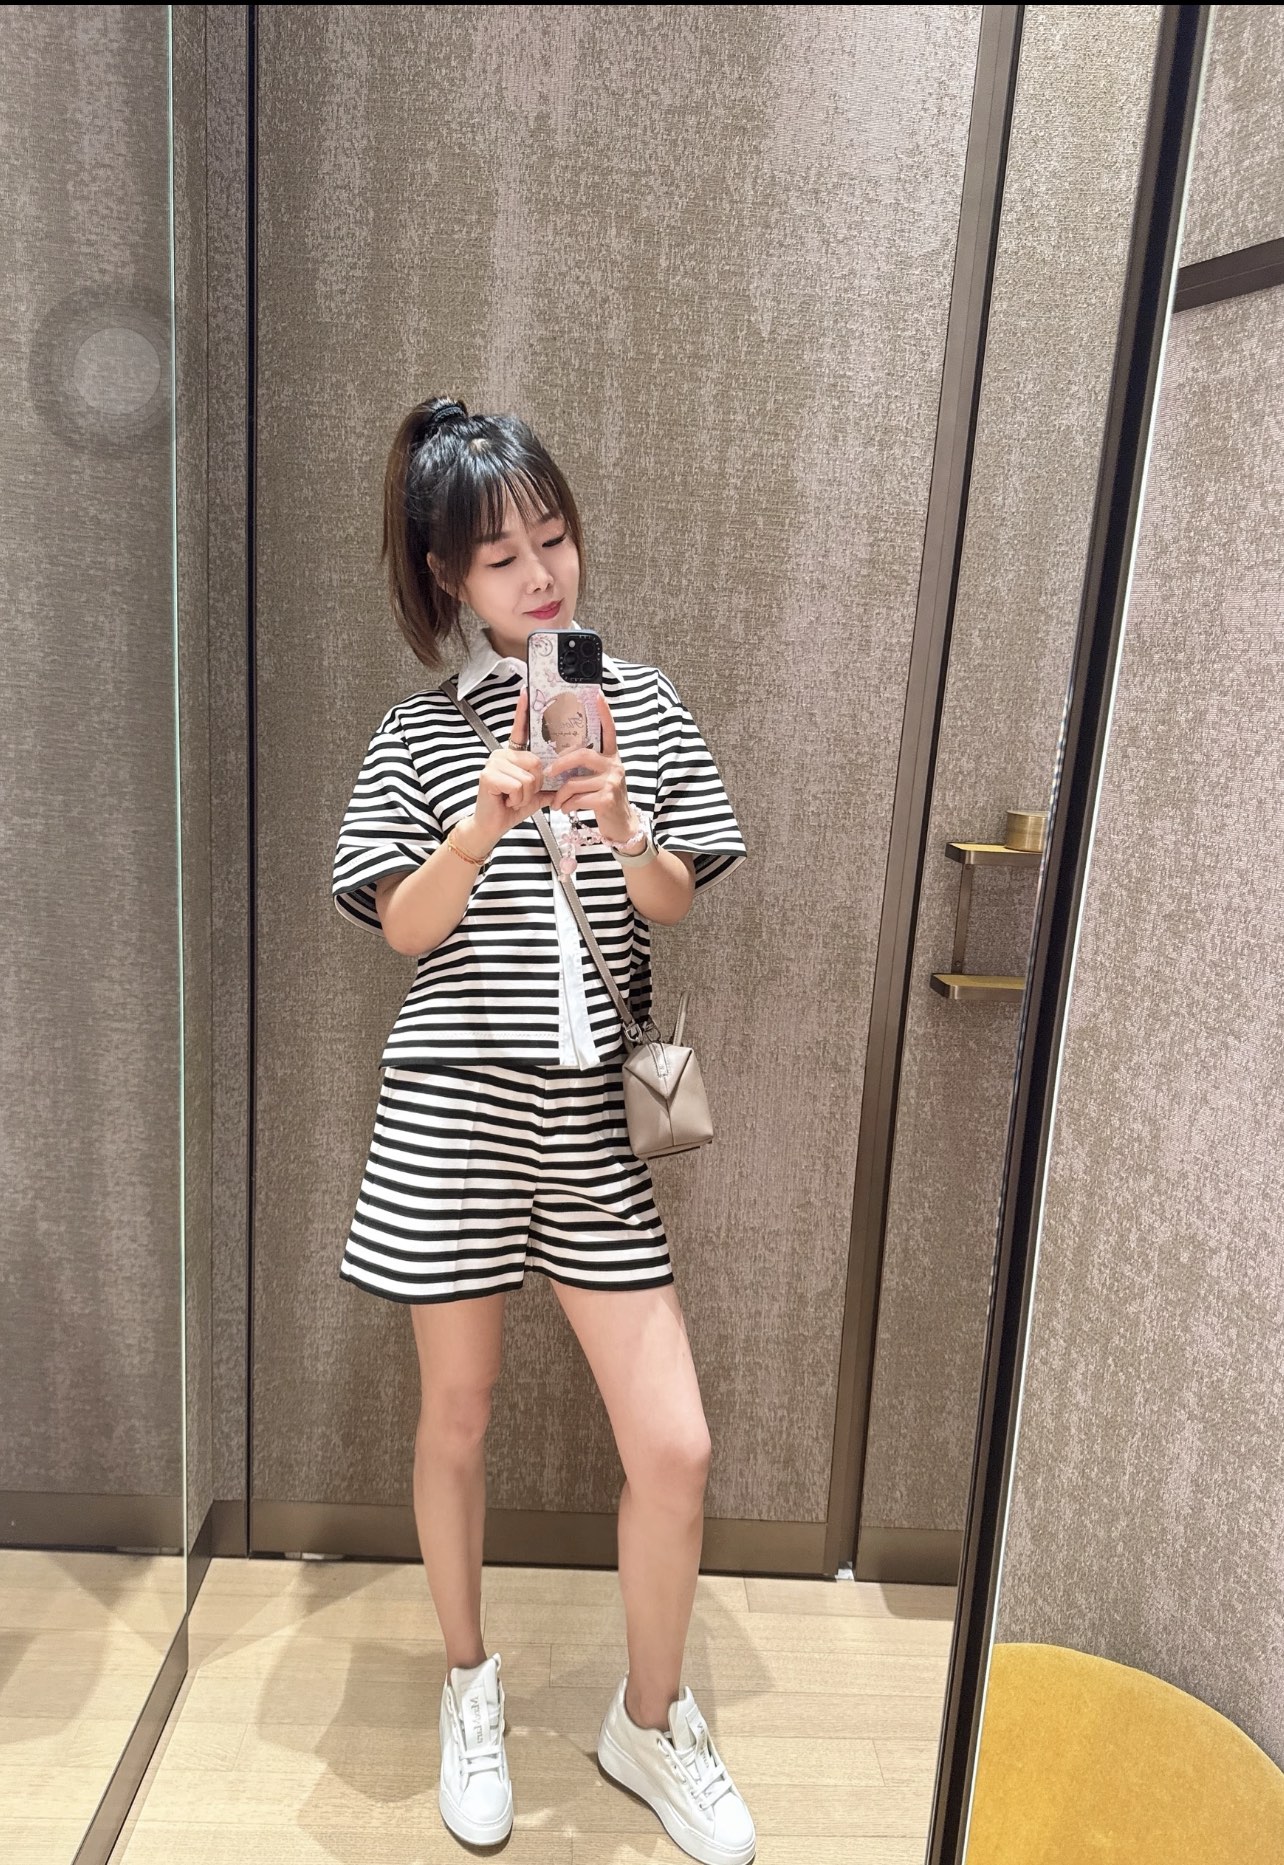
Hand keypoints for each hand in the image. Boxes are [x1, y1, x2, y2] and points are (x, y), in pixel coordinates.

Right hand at [466, 690, 548, 848]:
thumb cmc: (511, 807)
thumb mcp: (536, 794)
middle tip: (521, 793)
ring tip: (512, 798)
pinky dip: (517, 798)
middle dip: (535, 784)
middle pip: (536, 762)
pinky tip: (506, 800)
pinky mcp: (489, 775)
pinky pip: (518, 784)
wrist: (492, 826)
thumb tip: (568, 780)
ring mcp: (494, 763)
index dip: (523, 711)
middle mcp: (503, 754)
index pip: (520, 730)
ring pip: (529, 775)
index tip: (526, 692)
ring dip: (525, 794)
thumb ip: (549, 785)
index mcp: (514, 755)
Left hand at [543, 691, 635, 841]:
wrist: (622, 825)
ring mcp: (612, 782)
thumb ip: (587, 767)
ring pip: (574, 782)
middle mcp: (614, 766)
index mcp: (611, 757)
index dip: (604, 713)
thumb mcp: (600, 779)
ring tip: (556, 802)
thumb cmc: (606, 800)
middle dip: (560, 763)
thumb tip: (560, 759)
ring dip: (559, 794)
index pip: (609, 731)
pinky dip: (566, 805)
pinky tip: (565, 809)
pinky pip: (576, 798)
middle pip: (582, 755)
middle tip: (548, 771)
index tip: (597, 695)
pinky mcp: (606, 798)